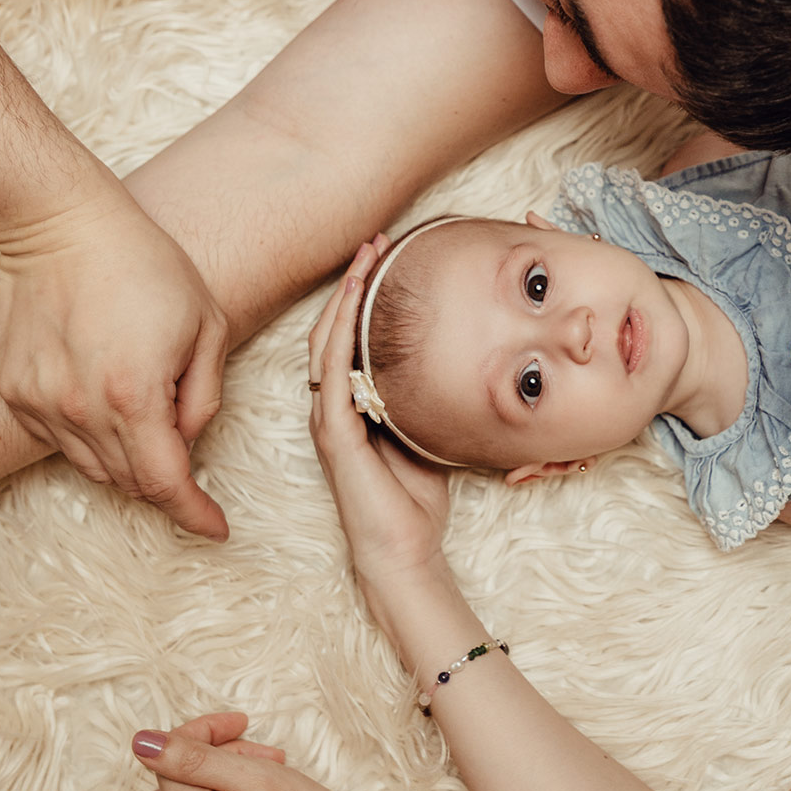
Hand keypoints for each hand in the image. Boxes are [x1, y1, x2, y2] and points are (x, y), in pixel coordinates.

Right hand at [0, 178, 229, 537]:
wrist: (62, 224)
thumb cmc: (145, 264)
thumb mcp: (206, 325)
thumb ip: (204, 396)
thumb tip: (189, 442)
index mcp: (134, 396)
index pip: (167, 483)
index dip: (195, 513)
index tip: (216, 528)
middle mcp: (80, 409)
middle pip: (130, 481)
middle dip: (166, 477)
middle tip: (184, 443)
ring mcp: (41, 402)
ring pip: (93, 466)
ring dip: (127, 457)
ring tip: (143, 403)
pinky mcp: (16, 390)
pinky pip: (59, 438)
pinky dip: (89, 434)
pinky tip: (104, 392)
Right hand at [309, 240, 451, 607]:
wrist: (405, 549)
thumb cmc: (416, 499)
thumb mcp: (429, 432)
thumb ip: (429, 398)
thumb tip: (463, 361)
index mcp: (352, 405)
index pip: (348, 338)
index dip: (362, 296)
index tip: (386, 257)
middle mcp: (333, 407)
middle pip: (332, 329)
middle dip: (351, 282)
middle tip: (374, 241)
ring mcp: (329, 418)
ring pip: (326, 341)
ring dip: (344, 296)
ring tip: (365, 257)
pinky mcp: (334, 432)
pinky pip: (333, 370)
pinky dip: (341, 331)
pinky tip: (354, 300)